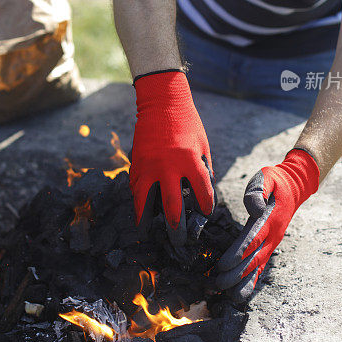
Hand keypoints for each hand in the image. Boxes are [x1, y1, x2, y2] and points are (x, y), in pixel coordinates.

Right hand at [129, 70, 213, 245]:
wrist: (162, 101)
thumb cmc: (187, 122)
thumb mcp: (203, 145)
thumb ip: (203, 169)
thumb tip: (204, 190)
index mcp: (191, 161)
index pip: (202, 193)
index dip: (205, 207)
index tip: (205, 214)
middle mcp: (169, 166)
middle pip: (172, 205)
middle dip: (176, 226)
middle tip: (179, 240)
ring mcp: (149, 165)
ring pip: (145, 200)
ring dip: (146, 219)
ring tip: (147, 233)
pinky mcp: (137, 162)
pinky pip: (136, 186)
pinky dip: (137, 199)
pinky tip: (139, 210)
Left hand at [215, 149, 318, 303]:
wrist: (294, 187)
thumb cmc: (275, 181)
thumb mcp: (267, 177)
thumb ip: (258, 191)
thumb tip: (254, 208)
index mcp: (270, 219)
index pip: (252, 239)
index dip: (238, 254)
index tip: (223, 265)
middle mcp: (273, 235)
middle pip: (253, 259)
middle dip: (235, 273)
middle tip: (215, 283)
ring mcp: (273, 243)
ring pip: (257, 267)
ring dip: (241, 282)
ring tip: (225, 294)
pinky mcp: (270, 246)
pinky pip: (261, 267)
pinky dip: (250, 281)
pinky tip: (239, 294)